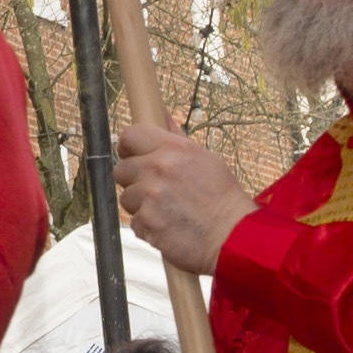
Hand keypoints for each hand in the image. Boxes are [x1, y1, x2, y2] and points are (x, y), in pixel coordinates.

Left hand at [108, 117, 249, 279]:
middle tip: (157, 190)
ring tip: (168, 211)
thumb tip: (162, 115)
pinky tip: (169, 226)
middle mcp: (159, 170)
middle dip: (135, 180)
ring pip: (126, 198)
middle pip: (121, 170)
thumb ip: (177, 139)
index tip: (131, 155)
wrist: (232, 237)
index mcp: (174, 150)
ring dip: (141, 206)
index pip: (130, 135)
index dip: (128, 147)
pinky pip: (135, 223)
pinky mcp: (146, 223)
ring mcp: (150, 198)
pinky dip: (149, 227)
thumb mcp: (206, 160)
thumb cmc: (223, 199)